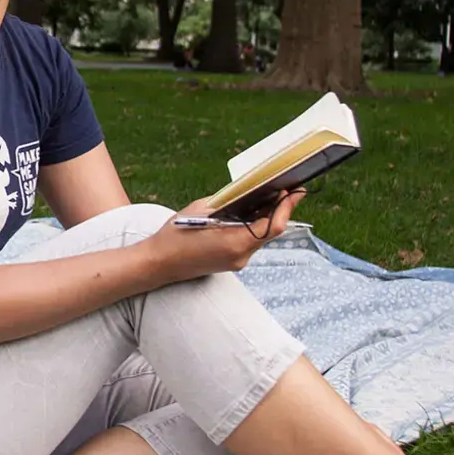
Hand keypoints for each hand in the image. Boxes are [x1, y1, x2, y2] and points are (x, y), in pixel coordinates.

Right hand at [149, 188, 306, 277]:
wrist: (159, 264)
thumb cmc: (176, 234)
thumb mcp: (201, 209)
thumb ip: (227, 202)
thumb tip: (247, 192)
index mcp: (235, 242)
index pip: (272, 226)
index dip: (286, 208)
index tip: (294, 192)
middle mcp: (241, 255)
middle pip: (270, 232)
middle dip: (279, 211)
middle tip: (286, 191)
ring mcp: (237, 261)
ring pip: (261, 238)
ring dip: (266, 219)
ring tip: (269, 199)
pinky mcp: (231, 262)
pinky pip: (249, 243)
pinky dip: (254, 228)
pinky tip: (251, 215)